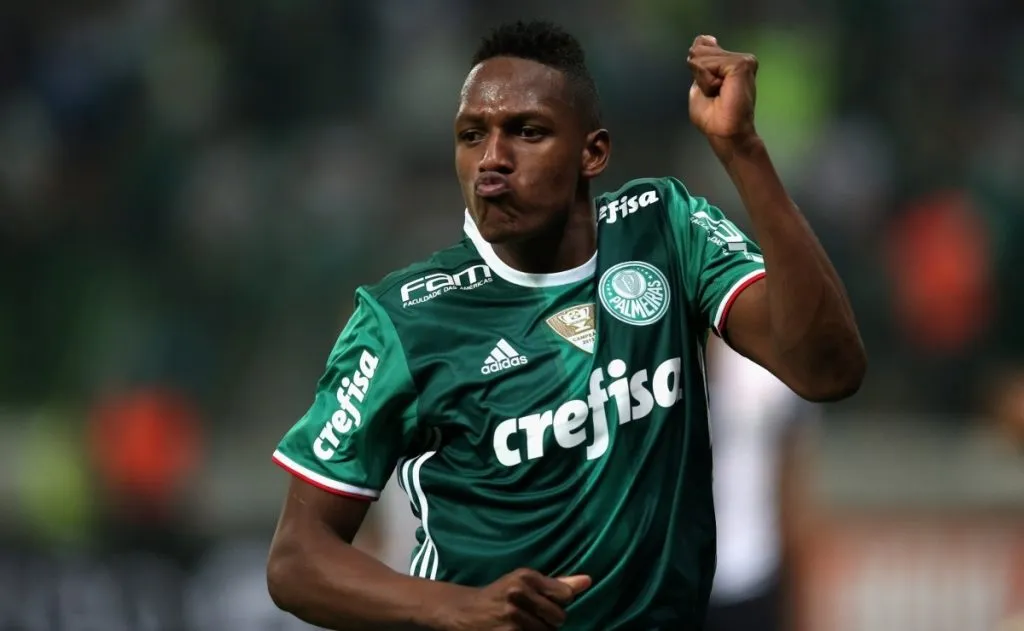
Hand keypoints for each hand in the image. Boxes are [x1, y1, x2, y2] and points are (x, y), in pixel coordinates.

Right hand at [434, 568, 590, 630]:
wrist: (463, 612)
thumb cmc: (499, 595)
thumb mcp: (523, 583)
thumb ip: (557, 584)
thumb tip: (588, 581)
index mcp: (525, 577)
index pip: (565, 595)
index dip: (558, 602)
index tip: (544, 603)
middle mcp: (518, 594)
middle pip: (559, 618)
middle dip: (549, 621)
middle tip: (531, 617)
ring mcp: (512, 617)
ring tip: (522, 626)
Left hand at [687, 35, 758, 143]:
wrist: (724, 133)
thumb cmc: (712, 117)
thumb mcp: (698, 85)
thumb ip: (699, 64)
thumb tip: (703, 39)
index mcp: (730, 62)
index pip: (701, 45)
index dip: (696, 68)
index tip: (710, 88)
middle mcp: (739, 58)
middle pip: (699, 49)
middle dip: (699, 75)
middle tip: (715, 93)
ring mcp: (743, 60)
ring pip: (702, 57)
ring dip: (704, 80)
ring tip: (719, 94)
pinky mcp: (742, 65)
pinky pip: (709, 64)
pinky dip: (707, 81)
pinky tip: (721, 91)